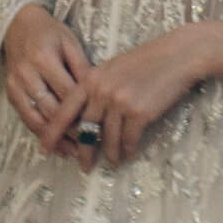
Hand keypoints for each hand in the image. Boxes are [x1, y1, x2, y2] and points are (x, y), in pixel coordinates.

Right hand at [3, 3, 90, 155]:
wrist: (18, 24)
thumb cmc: (50, 33)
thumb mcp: (70, 43)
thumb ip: (83, 69)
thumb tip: (98, 97)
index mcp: (44, 59)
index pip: (67, 93)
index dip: (84, 111)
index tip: (101, 125)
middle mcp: (27, 74)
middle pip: (51, 110)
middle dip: (72, 129)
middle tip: (92, 144)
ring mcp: (15, 85)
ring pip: (37, 119)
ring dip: (56, 138)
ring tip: (74, 152)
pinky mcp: (10, 92)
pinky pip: (25, 118)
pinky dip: (41, 134)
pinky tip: (56, 146)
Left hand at [41, 23, 222, 170]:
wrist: (178, 56)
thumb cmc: (147, 61)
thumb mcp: (114, 68)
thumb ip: (96, 88)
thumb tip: (86, 115)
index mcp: (90, 79)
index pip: (65, 110)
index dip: (51, 131)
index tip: (44, 147)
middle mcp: (101, 91)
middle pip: (84, 130)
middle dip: (83, 152)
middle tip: (83, 166)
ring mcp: (119, 102)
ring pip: (107, 138)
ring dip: (110, 154)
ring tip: (112, 163)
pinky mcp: (139, 113)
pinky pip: (128, 139)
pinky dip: (128, 150)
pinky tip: (129, 154)